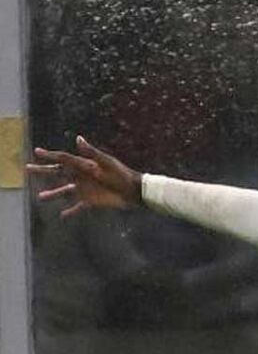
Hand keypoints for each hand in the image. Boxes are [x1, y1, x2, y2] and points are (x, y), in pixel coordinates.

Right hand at [26, 135, 142, 215]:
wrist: (134, 191)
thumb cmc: (121, 174)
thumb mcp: (106, 162)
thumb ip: (91, 152)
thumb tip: (78, 138)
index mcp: (84, 165)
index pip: (63, 159)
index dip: (50, 155)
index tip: (37, 152)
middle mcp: (81, 177)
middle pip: (58, 173)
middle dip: (43, 171)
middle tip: (27, 168)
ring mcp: (85, 190)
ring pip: (64, 191)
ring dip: (53, 193)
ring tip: (41, 196)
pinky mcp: (91, 202)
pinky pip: (78, 207)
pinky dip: (70, 211)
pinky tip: (62, 215)